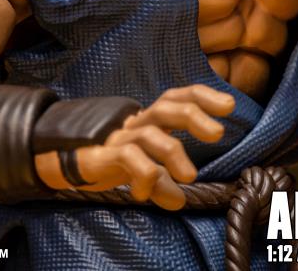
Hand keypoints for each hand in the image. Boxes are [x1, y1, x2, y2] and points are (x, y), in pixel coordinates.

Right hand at [35, 85, 234, 209]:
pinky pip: (128, 157)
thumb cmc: (114, 161)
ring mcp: (121, 135)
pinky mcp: (105, 153)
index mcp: (152, 119)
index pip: (178, 97)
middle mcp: (138, 121)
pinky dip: (144, 174)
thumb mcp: (145, 171)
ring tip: (189, 176)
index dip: (203, 96)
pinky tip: (146, 192)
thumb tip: (180, 201)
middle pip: (167, 106)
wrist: (69, 164)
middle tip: (218, 134)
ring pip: (150, 132)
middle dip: (195, 116)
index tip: (229, 106)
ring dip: (173, 152)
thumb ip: (164, 183)